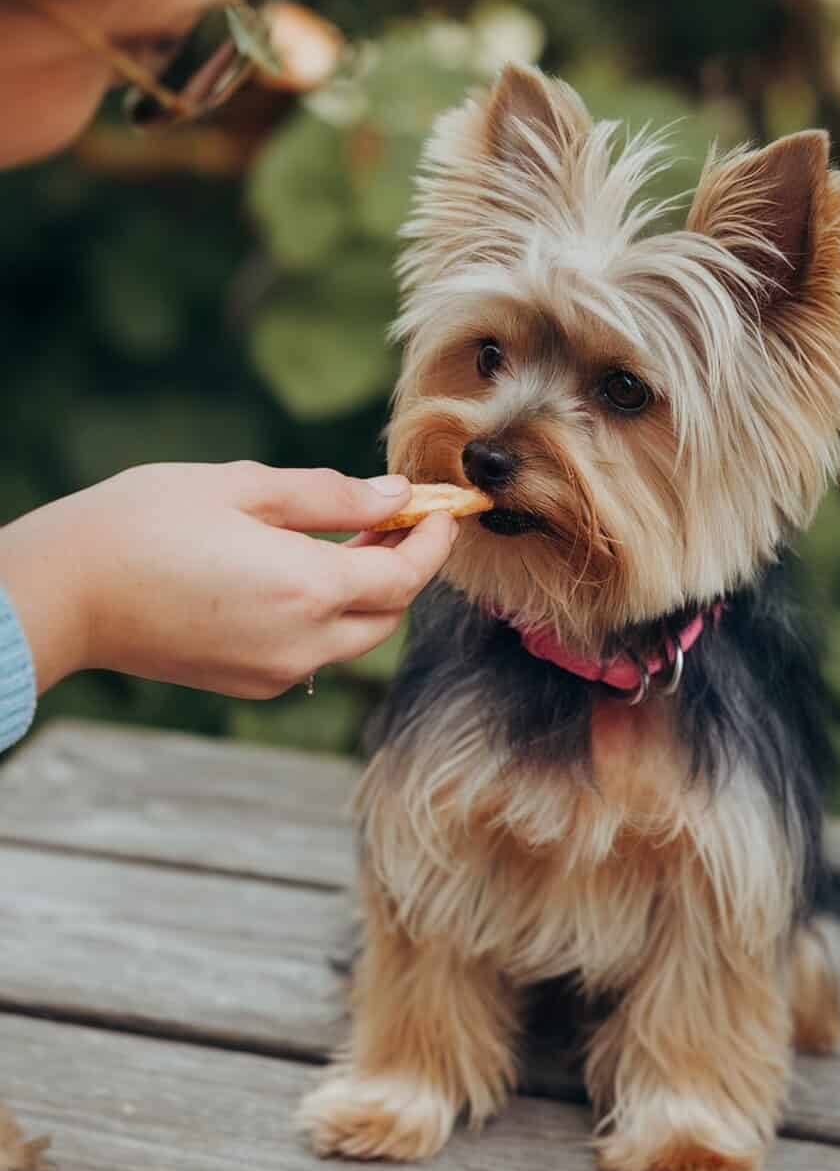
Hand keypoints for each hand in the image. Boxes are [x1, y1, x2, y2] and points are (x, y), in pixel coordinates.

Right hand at [0, 461, 455, 697]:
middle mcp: (304, 642)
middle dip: (405, 567)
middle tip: (395, 517)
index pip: (405, 574)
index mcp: (309, 587)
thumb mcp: (242, 486)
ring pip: (356, 638)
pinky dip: (329, 617)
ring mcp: (277, 671)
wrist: (66, 593)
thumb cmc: (144, 523)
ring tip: (348, 539)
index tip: (442, 509)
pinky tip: (303, 575)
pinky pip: (315, 653)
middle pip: (389, 613)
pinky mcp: (250, 684)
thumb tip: (395, 496)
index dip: (433, 542)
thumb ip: (330, 495)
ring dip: (368, 594)